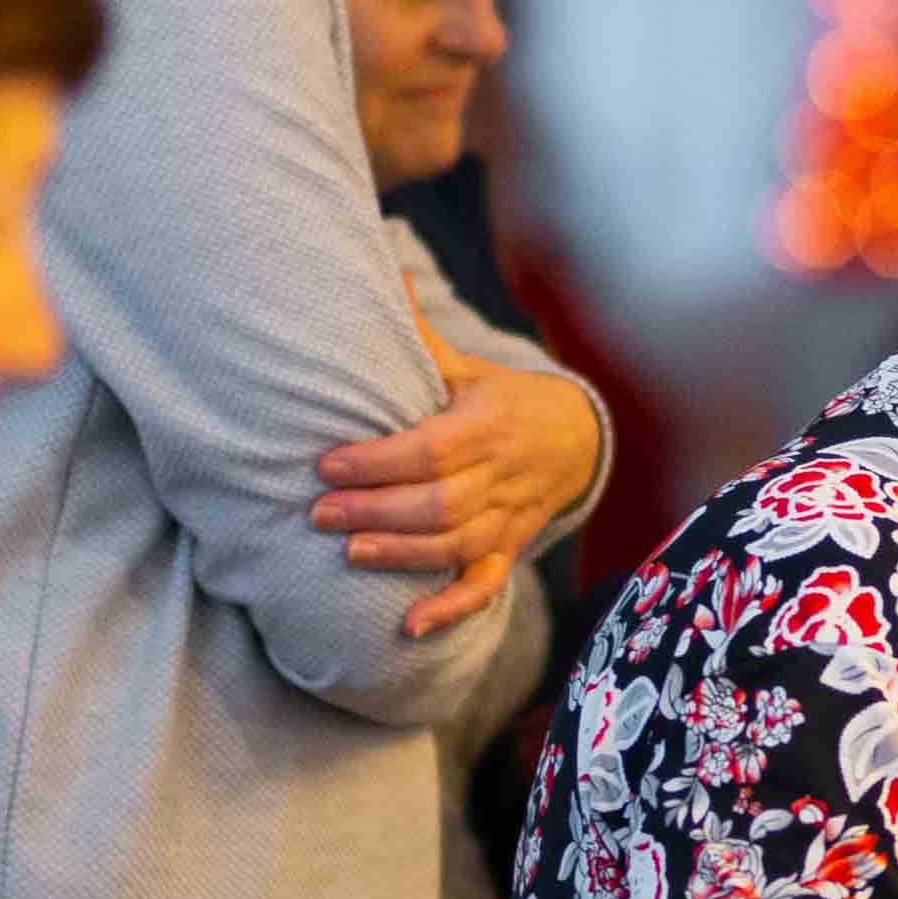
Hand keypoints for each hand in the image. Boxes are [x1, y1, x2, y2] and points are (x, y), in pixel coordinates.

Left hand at [315, 353, 600, 638]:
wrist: (578, 439)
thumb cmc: (504, 401)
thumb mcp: (468, 368)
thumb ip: (419, 337)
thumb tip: (385, 273)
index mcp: (486, 426)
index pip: (429, 450)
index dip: (379, 462)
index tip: (327, 464)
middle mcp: (500, 476)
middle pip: (437, 503)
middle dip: (376, 510)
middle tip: (319, 514)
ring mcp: (507, 518)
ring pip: (456, 544)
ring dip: (401, 554)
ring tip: (349, 552)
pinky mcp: (509, 549)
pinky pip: (484, 586)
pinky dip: (450, 608)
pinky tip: (409, 626)